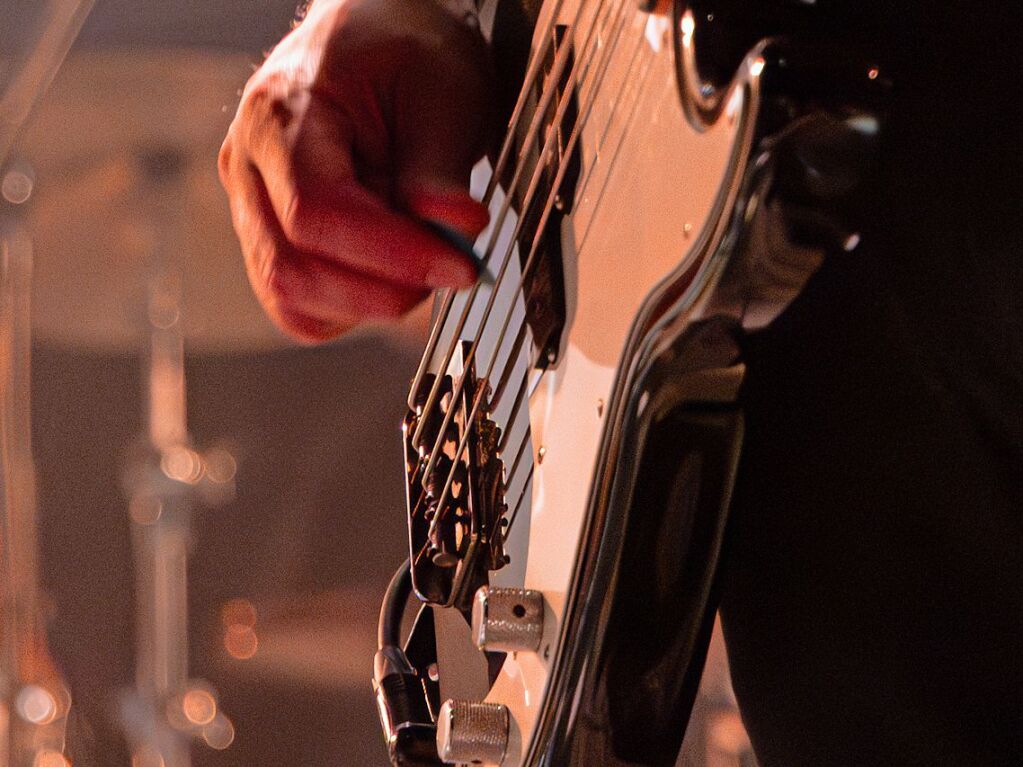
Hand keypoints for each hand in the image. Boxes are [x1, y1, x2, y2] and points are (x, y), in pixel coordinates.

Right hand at [219, 0, 492, 341]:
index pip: (317, 212)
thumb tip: (452, 229)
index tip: (459, 265)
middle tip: (451, 270)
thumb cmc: (409, 53)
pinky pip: (300, 305)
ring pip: (291, 299)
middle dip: (383, 290)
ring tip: (422, 261)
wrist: (382, 38)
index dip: (392, 254)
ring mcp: (252, 207)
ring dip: (369, 303)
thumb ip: (439, 166)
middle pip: (292, 270)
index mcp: (280, 115)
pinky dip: (353, 306)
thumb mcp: (443, 91)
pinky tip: (392, 271)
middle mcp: (248, 166)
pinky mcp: (271, 238)